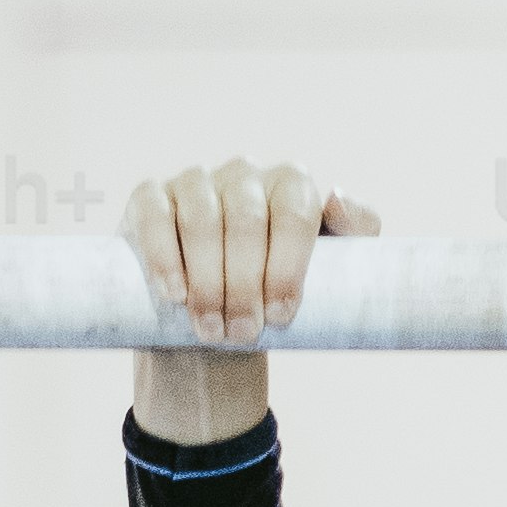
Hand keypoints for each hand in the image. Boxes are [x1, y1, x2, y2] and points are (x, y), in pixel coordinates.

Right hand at [130, 159, 372, 445]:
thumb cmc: (280, 289)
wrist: (220, 315)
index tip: (281, 316)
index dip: (287, 266)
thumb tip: (336, 198)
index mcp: (291, 183)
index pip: (295, 215)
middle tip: (244, 334)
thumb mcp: (333, 268)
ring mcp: (195, 181)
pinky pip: (155, 217)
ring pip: (201, 220)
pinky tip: (174, 293)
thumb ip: (356, 231)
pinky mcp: (150, 197)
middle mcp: (244, 173)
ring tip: (211, 329)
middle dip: (245, 284)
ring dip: (207, 281)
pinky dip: (163, 256)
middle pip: (247, 222)